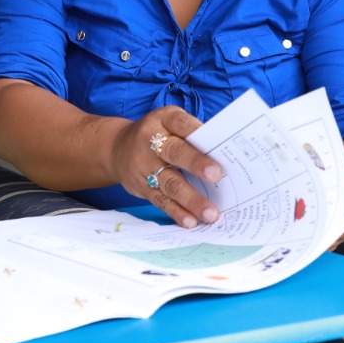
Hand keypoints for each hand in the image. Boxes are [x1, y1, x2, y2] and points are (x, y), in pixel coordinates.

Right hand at [112, 106, 223, 227]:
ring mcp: (144, 166)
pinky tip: (191, 221)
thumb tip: (226, 155)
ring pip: (169, 183)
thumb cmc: (157, 135)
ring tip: (210, 213)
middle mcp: (150, 141)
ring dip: (191, 199)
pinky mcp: (142, 187)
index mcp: (162, 120)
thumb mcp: (169, 123)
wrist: (116, 149)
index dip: (196, 132)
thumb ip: (192, 134)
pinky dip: (177, 212)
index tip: (216, 141)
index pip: (180, 123)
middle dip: (196, 164)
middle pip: (174, 152)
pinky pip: (161, 201)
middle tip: (216, 175)